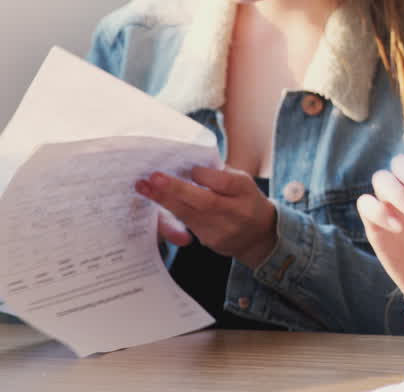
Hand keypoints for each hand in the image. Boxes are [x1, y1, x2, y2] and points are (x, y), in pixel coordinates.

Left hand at [135, 166, 277, 269]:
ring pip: (190, 215)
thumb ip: (219, 174)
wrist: (259, 235)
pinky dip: (170, 212)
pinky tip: (156, 200)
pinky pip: (187, 224)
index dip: (204, 176)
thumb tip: (187, 163)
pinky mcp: (211, 241)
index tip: (188, 167)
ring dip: (164, 201)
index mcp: (245, 191)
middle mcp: (236, 212)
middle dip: (176, 189)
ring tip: (144, 188)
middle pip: (205, 201)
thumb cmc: (245, 200)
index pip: (224, 182)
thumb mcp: (242, 182)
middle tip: (154, 177)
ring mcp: (223, 229)